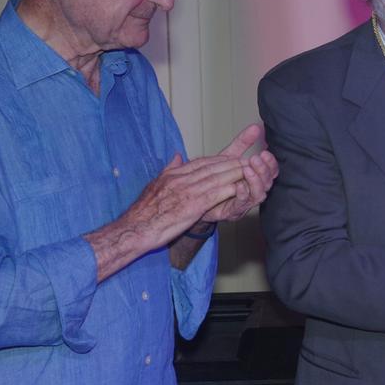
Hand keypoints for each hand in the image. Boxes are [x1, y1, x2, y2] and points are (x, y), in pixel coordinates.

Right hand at [119, 153, 249, 249]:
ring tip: (249, 171)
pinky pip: (212, 195)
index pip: (201, 162)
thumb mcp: (156, 184)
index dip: (220, 159)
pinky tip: (239, 187)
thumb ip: (169, 169)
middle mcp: (181, 179)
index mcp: (174, 174)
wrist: (135, 229)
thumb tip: (177, 156)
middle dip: (232, 162)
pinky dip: (226, 190)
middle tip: (248, 160)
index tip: (233, 156)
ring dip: (234, 173)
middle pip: (212, 167)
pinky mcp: (190, 206)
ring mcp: (186, 191)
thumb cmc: (144, 212)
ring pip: (215, 178)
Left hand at [200, 123, 279, 222]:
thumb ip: (243, 143)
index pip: (271, 171)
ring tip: (247, 169)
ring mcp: (245, 202)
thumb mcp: (229, 156)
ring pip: (259, 194)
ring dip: (255, 181)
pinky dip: (242, 194)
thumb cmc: (215, 178)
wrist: (197, 197)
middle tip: (256, 159)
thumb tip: (256, 126)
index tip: (265, 152)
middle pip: (268, 182)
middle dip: (264, 170)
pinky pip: (242, 205)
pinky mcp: (233, 211)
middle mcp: (253, 191)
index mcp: (255, 178)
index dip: (271, 163)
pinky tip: (238, 185)